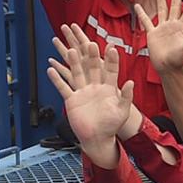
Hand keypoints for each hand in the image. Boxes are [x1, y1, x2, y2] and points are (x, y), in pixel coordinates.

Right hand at [47, 24, 140, 165]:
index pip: (111, 71)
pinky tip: (51, 69)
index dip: (111, 60)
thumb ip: (126, 97)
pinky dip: (57, 79)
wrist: (97, 138)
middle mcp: (94, 87)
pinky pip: (63, 87)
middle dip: (92, 57)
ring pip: (77, 74)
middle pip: (92, 68)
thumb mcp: (122, 111)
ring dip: (74, 63)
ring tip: (70, 51)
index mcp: (108, 89)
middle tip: (91, 44)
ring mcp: (82, 92)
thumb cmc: (111, 126)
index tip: (112, 48)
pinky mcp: (72, 100)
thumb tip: (131, 82)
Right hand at [142, 0, 182, 74]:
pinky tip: (138, 6)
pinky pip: (146, 21)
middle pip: (175, 4)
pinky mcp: (153, 34)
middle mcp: (173, 25)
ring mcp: (162, 28)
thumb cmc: (179, 59)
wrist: (168, 68)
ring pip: (162, 9)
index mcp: (182, 26)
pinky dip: (142, 14)